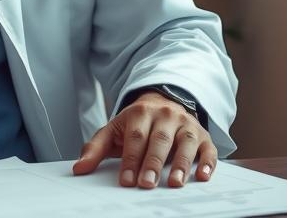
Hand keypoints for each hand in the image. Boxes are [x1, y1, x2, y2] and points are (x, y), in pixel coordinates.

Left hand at [71, 92, 215, 187]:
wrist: (163, 102)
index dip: (130, 159)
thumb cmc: (136, 123)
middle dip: (152, 163)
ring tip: (174, 183)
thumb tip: (79, 169)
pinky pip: (208, 148)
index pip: (135, 137)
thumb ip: (95, 148)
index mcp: (140, 113)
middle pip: (158, 140)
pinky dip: (207, 162)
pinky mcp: (203, 135)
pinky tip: (204, 176)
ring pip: (185, 143)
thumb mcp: (113, 130)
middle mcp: (165, 116)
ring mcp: (186, 124)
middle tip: (146, 184)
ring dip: (181, 164)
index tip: (126, 180)